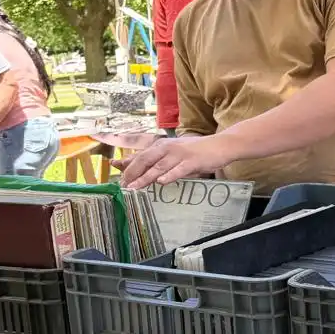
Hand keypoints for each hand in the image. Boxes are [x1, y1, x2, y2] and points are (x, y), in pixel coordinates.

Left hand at [114, 135, 233, 188]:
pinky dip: (169, 175)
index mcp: (162, 145)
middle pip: (145, 160)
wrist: (221, 145)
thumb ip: (157, 159)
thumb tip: (139, 165)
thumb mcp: (174, 153)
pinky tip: (161, 182)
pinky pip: (178, 170)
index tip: (113, 170)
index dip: (126, 164)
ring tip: (134, 187)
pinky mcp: (192, 161)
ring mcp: (180, 155)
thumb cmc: (196, 151)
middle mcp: (168, 148)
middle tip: (123, 185)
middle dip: (132, 173)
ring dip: (145, 178)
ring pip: (158, 167)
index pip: (140, 155)